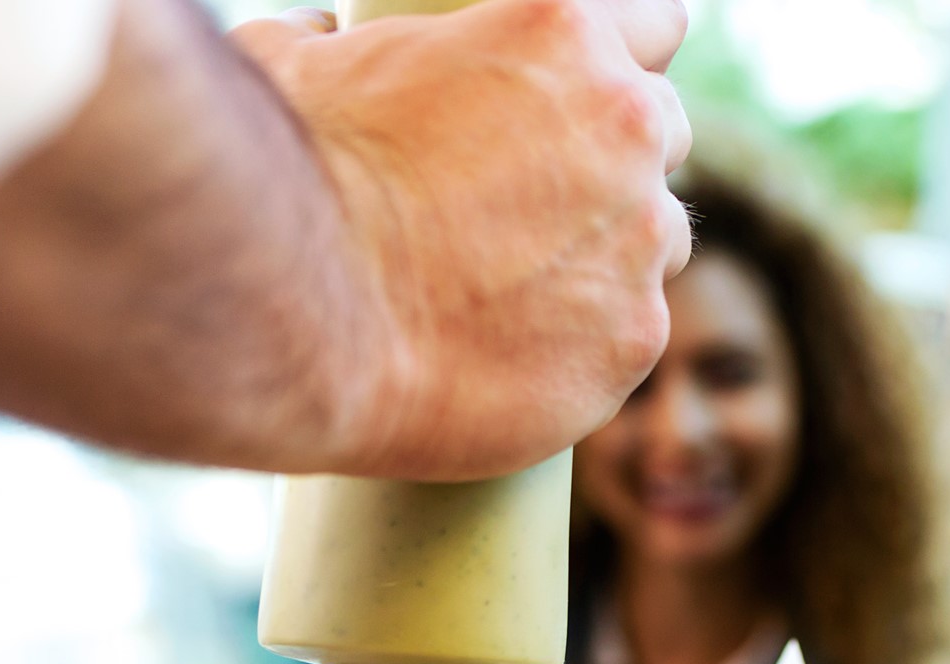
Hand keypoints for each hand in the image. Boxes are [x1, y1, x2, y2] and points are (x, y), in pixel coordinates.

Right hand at [232, 0, 692, 478]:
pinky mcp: (636, 334)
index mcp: (561, 32)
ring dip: (615, 248)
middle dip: (618, 157)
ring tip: (528, 281)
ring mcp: (640, 235)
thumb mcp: (296, 68)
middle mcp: (624, 125)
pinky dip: (592, 336)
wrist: (302, 319)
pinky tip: (526, 346)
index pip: (654, 23)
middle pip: (663, 131)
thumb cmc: (286, 179)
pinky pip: (635, 325)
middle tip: (547, 194)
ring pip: (662, 234)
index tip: (591, 94)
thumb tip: (319, 40)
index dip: (625, 58)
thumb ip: (330, 44)